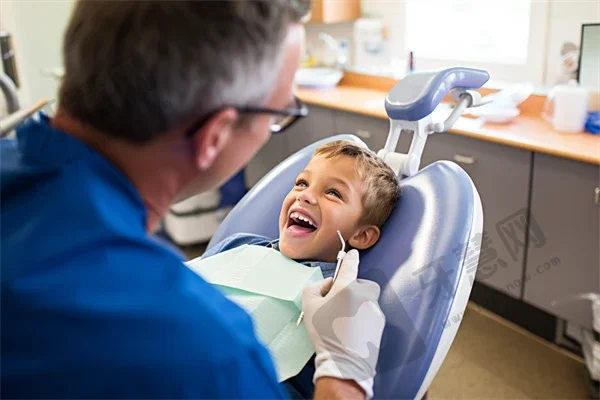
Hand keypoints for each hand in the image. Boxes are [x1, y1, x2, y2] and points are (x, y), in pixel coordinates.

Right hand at [302, 250, 384, 399]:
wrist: (344, 363)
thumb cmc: (326, 334)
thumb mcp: (308, 307)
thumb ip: (314, 288)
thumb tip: (326, 285)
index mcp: (347, 288)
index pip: (350, 265)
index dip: (350, 258)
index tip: (351, 254)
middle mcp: (364, 295)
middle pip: (361, 283)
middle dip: (352, 289)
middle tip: (338, 301)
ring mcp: (375, 310)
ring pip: (367, 299)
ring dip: (357, 304)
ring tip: (343, 319)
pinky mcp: (380, 324)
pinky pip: (371, 314)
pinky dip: (363, 318)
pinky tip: (351, 330)